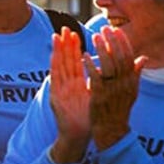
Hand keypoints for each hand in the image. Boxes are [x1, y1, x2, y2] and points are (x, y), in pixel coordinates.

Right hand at [48, 27, 90, 163]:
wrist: (79, 134)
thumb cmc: (88, 117)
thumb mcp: (95, 96)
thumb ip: (100, 82)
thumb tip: (108, 70)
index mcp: (75, 84)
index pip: (74, 62)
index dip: (74, 48)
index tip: (75, 34)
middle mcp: (66, 84)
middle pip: (65, 60)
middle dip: (65, 44)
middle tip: (64, 29)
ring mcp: (59, 88)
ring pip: (59, 65)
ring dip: (58, 50)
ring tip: (58, 36)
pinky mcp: (55, 95)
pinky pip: (55, 77)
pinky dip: (55, 65)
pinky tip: (55, 54)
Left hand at [82, 26, 144, 150]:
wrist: (111, 129)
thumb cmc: (119, 108)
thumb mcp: (131, 91)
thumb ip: (135, 74)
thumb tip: (143, 58)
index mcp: (131, 81)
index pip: (129, 57)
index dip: (123, 43)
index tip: (116, 30)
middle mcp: (124, 84)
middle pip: (119, 58)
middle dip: (112, 42)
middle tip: (104, 29)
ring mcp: (112, 90)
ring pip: (108, 65)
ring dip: (101, 50)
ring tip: (94, 37)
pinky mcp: (99, 96)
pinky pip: (95, 77)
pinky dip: (90, 65)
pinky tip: (84, 55)